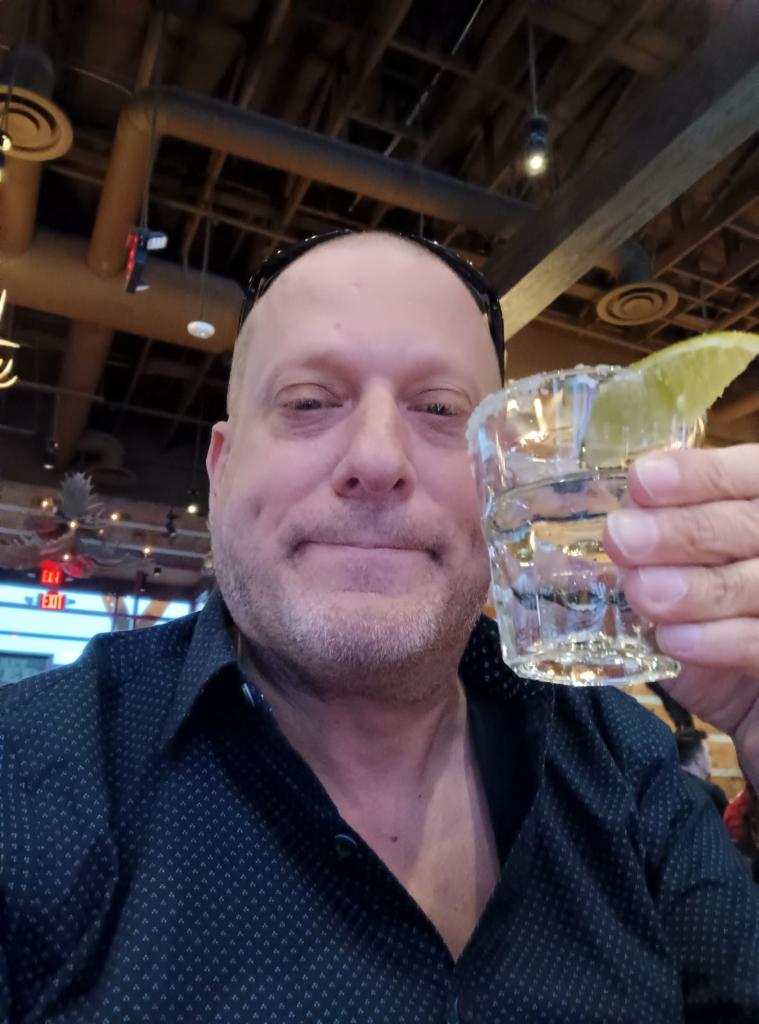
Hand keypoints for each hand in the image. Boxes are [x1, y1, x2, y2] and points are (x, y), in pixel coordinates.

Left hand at [602, 444, 758, 790]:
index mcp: (758, 506)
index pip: (745, 475)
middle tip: (621, 538)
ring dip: (698, 587)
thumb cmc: (710, 626)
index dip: (699, 475)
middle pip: (750, 524)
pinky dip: (718, 641)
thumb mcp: (677, 583)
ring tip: (641, 593)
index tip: (641, 480)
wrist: (751, 703)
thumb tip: (585, 547)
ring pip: (758, 584)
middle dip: (684, 530)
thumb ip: (647, 557)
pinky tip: (672, 640)